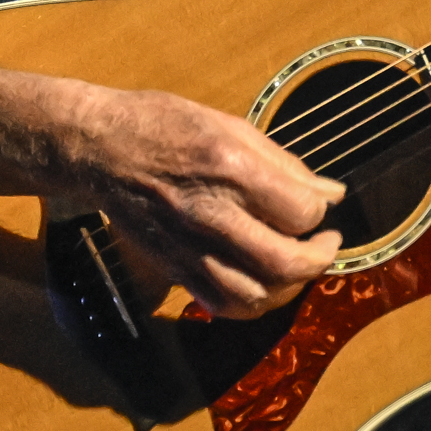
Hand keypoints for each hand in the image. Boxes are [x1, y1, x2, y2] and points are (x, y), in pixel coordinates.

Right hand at [52, 85, 346, 319]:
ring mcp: (190, 248)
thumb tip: (330, 193)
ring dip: (289, 286)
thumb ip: (285, 164)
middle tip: (326, 243)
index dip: (321, 210)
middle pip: (285, 263)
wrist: (101, 150)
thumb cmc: (163, 127)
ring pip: (256, 295)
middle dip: (320, 257)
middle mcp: (211, 215)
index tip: (322, 204)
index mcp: (230, 169)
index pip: (301, 211)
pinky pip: (222, 304)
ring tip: (297, 264)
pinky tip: (262, 281)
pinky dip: (252, 302)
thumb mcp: (230, 126)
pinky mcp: (175, 268)